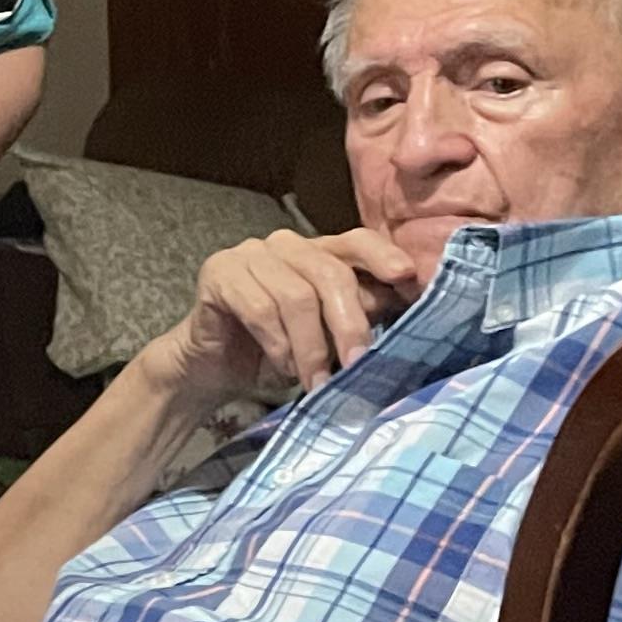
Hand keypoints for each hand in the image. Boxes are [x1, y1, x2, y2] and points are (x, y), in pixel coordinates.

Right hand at [144, 227, 426, 411]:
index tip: (408, 279)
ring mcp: (250, 253)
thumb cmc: (279, 351)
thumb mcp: (329, 337)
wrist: (214, 367)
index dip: (383, 257)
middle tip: (358, 365)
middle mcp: (287, 244)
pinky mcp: (219, 271)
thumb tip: (407, 314)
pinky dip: (278, 344)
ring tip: (316, 381)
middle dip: (349, 323)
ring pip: (296, 296)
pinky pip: (259, 308)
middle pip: (330, 272)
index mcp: (320, 252)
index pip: (358, 240)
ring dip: (311, 347)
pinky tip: (283, 367)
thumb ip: (360, 317)